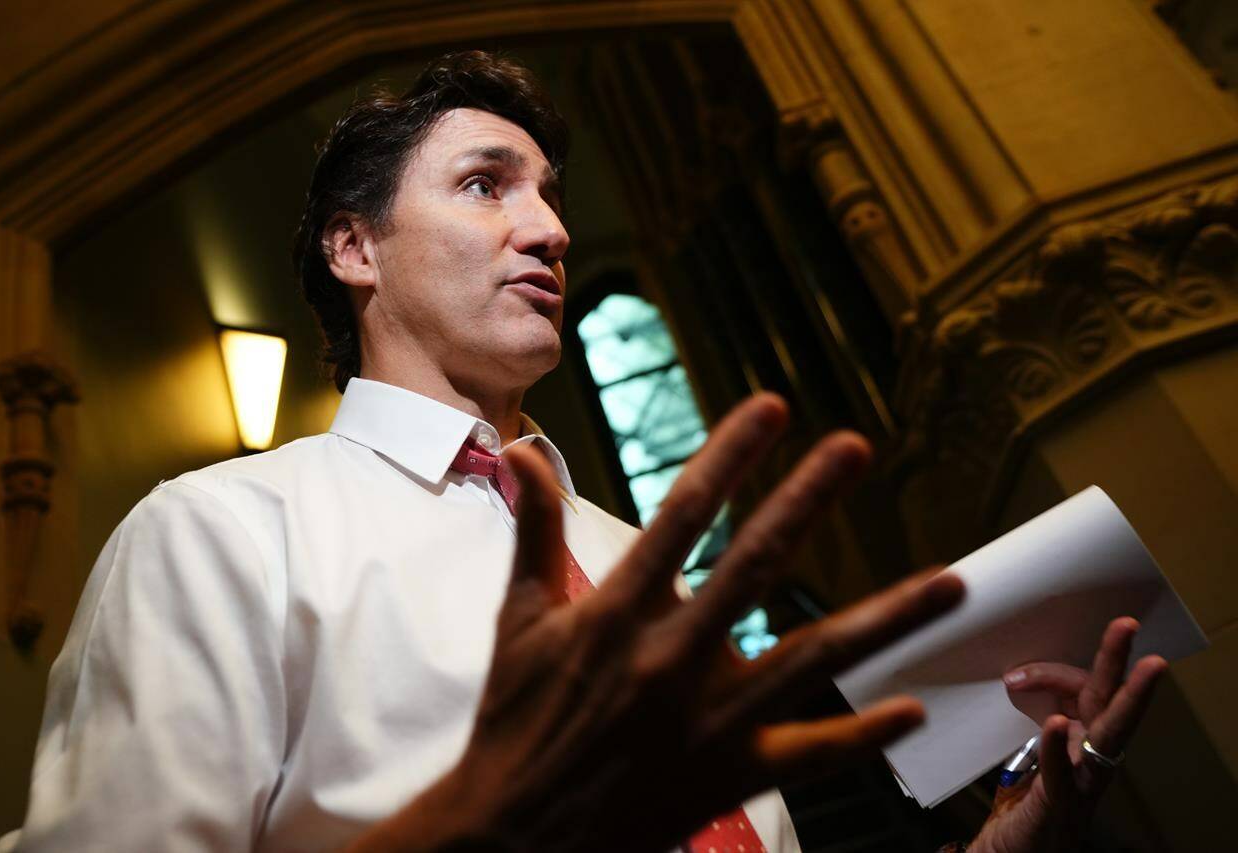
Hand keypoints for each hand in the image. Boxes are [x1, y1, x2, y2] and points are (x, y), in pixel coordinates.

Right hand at [352, 394, 964, 852]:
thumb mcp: (519, 617)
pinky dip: (862, 734)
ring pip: (813, 658)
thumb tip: (521, 449)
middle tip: (854, 447)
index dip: (731, 454)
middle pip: (754, 565)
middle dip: (806, 500)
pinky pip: (810, 753)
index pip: (683, 513)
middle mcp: (672, 657)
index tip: (772, 407)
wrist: (514, 833)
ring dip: (888, 617)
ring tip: (951, 580)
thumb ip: (534, 528)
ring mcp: (709, 719)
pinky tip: (914, 708)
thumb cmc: (517, 718)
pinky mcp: (731, 772)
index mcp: (617, 610)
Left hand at [969, 619, 1167, 852]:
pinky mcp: (1061, 804)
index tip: (1018, 667)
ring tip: (1144, 668)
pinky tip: (1056, 725)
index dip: (1052, 671)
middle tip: (1129, 626)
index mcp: (1083, 736)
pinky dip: (1057, 747)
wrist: (1011, 850)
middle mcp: (1092, 755)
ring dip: (1126, 701)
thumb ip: (1031, 713)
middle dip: (1120, 663)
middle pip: (1110, 701)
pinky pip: (1063, 773)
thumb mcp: (1027, 745)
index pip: (1082, 689)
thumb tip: (1012, 669)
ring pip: (1109, 734)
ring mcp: (1083, 780)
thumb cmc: (1022, 798)